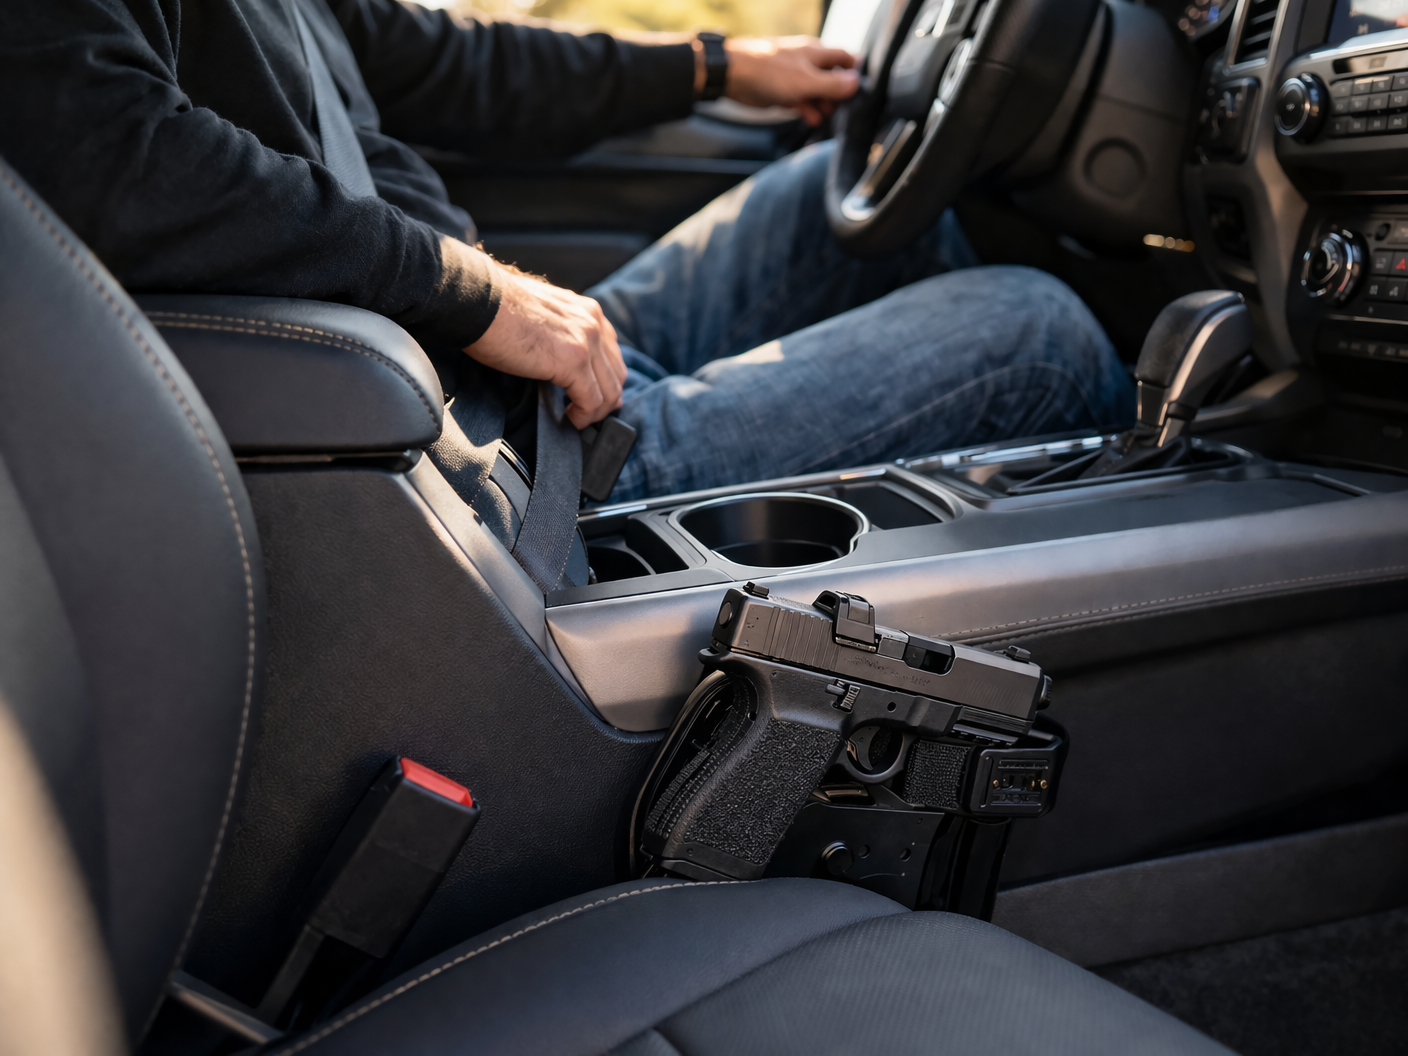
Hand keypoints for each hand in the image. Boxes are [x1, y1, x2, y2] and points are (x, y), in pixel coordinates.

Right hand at [465, 264, 625, 428]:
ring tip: (576, 420)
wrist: (476, 301)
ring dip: (595, 413)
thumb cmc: (495, 308)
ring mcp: (586, 341)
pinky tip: (569, 420)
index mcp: (587, 310)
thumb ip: (559, 331)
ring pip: (609, 392)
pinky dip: (583, 417)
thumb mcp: (542, 313)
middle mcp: (593, 322)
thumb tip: (558, 357)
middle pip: (616, 375)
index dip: (606, 381)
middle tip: (586, 415)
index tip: (592, 398)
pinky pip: (591, 401)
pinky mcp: (573, 361)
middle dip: (605, 401)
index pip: (612, 353)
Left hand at [708, 37, 859, 125]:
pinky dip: (807, 109)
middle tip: (843, 110)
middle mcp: (808, 63)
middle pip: (832, 78)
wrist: (734, 76)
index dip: (855, 72)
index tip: (861, 90)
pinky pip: (801, 100)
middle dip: (839, 94)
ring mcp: (795, 78)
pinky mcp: (783, 91)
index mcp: (817, 53)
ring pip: (817, 91)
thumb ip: (832, 84)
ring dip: (823, 104)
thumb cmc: (769, 72)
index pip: (845, 58)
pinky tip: (812, 118)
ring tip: (827, 116)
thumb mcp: (807, 81)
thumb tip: (856, 83)